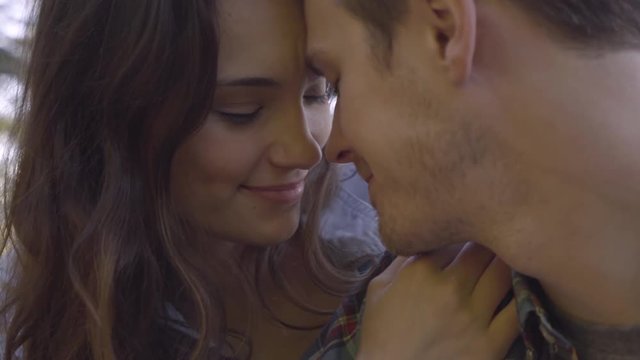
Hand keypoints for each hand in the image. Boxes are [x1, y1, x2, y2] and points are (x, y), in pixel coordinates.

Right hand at [356, 243, 517, 359]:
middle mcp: (450, 287)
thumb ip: (401, 260)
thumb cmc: (381, 333)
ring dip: (507, 262)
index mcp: (421, 270)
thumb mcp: (378, 289)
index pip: (452, 235)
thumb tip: (424, 239)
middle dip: (488, 241)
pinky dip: (522, 297)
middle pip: (483, 249)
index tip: (465, 230)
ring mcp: (473, 316)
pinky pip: (517, 312)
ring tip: (510, 259)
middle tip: (492, 239)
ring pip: (504, 273)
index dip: (460, 231)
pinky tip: (521, 290)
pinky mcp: (490, 344)